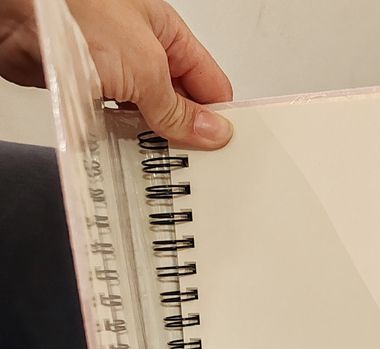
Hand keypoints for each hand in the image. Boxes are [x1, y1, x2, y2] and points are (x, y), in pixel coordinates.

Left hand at [0, 0, 232, 148]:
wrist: (15, 15)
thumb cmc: (74, 14)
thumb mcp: (146, 67)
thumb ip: (179, 108)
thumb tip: (213, 131)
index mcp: (169, 36)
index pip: (210, 85)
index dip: (220, 118)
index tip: (225, 151)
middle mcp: (144, 55)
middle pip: (180, 107)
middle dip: (187, 136)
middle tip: (196, 167)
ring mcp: (116, 76)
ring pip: (148, 121)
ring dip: (154, 143)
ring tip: (164, 167)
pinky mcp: (89, 95)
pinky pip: (117, 129)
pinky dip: (125, 146)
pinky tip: (132, 160)